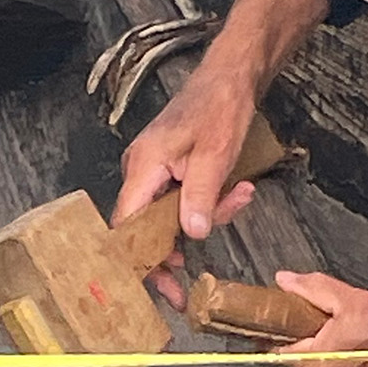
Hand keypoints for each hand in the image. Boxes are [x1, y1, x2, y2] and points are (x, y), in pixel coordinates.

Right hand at [110, 0, 331, 302]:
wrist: (231, 78)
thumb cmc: (220, 109)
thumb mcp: (216, 156)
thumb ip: (201, 198)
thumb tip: (189, 235)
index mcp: (143, 168)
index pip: (127, 227)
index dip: (140, 262)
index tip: (159, 288)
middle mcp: (141, 172)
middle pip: (148, 227)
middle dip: (179, 246)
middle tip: (196, 279)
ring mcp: (155, 171)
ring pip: (171, 215)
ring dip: (207, 216)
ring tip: (240, 196)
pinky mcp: (171, 171)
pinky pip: (183, 199)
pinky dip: (210, 203)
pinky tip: (238, 190)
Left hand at [275, 270, 367, 366]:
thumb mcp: (354, 299)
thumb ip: (314, 289)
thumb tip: (287, 281)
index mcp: (317, 364)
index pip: (281, 346)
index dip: (290, 326)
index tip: (299, 315)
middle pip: (307, 358)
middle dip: (320, 339)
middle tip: (345, 320)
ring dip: (339, 354)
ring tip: (366, 337)